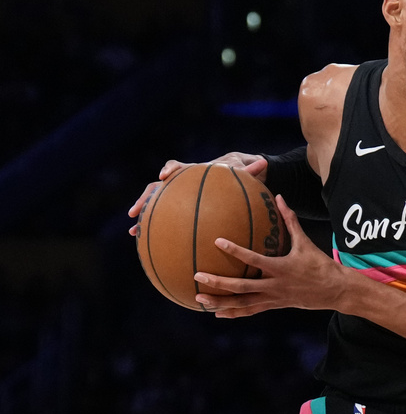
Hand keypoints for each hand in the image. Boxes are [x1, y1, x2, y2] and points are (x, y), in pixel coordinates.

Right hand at [127, 153, 267, 234]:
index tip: (165, 176)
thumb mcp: (247, 172)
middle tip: (135, 212)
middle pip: (157, 189)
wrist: (237, 179)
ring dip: (144, 219)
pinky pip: (169, 224)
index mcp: (196, 173)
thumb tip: (264, 163)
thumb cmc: (242, 175)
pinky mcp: (182, 213)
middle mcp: (182, 185)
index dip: (171, 169)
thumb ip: (251, 170)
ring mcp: (179, 199)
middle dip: (144, 200)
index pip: (180, 168)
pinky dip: (160, 234)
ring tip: (134, 233)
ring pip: (156, 208)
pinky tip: (155, 251)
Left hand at [192, 195, 343, 317]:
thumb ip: (290, 220)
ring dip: (220, 302)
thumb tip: (279, 197)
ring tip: (199, 299)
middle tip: (198, 276)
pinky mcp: (274, 306)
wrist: (334, 291)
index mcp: (281, 267)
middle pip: (241, 286)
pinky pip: (250, 311)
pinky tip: (218, 313)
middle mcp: (274, 285)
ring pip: (242, 303)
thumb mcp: (305, 242)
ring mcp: (273, 298)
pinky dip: (233, 312)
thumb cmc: (319, 264)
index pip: (254, 259)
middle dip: (218, 282)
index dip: (235, 251)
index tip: (217, 242)